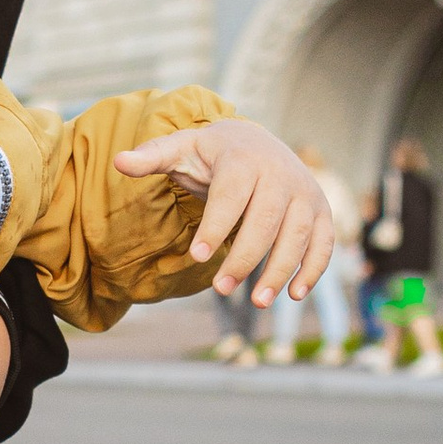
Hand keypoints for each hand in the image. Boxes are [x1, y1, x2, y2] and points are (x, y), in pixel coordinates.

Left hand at [113, 120, 330, 303]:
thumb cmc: (212, 155)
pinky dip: (314, 268)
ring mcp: (305, 193)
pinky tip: (294, 295)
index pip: (230, 196)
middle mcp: (281, 174)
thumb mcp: (181, 149)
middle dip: (245, 257)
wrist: (257, 141)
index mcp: (244, 160)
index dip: (215, 227)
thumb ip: (151, 157)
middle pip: (266, 220)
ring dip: (281, 269)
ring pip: (299, 234)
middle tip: (222, 288)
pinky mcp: (321, 210)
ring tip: (258, 302)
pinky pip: (324, 241)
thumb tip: (118, 162)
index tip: (197, 257)